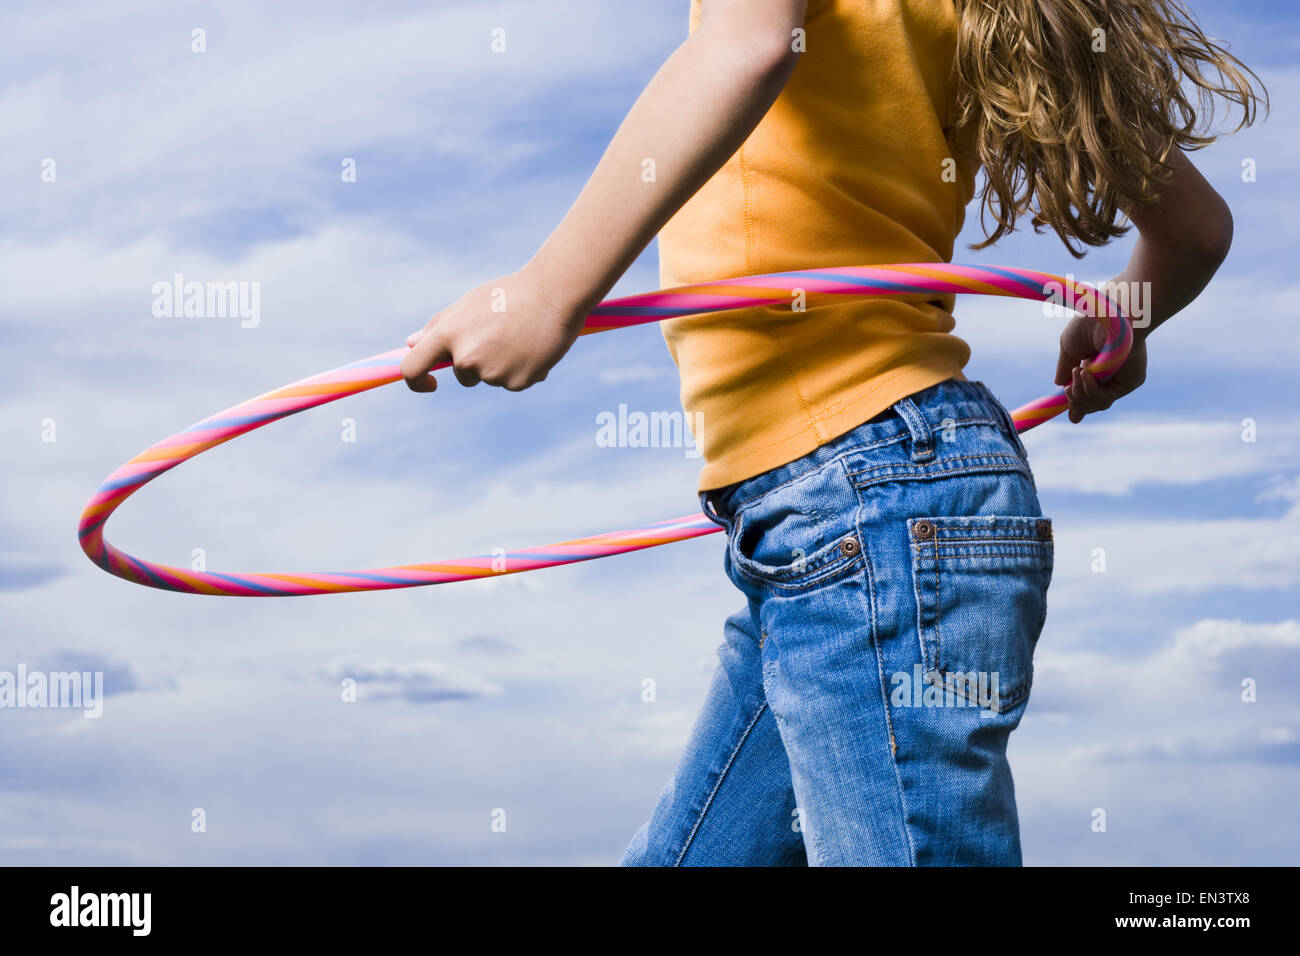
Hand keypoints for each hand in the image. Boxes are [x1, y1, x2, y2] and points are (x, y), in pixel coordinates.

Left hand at [401, 267, 587, 392]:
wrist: (554, 295)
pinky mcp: (516, 383)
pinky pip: (513, 383)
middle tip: (502, 334)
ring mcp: (492, 373)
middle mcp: (467, 357)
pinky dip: (522, 370)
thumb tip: (411, 344)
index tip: (430, 382)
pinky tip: (534, 348)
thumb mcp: (469, 304)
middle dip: (477, 362)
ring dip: (502, 364)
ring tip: (521, 337)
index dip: (417, 380)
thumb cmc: (509, 294)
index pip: (414, 367)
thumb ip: (439, 326)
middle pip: (462, 375)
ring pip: (490, 378)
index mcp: (449, 334)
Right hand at [1053, 313, 1147, 422]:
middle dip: (1075, 402)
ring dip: (1080, 394)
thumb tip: (1059, 385)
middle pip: (1092, 404)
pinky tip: (1086, 372)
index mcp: (1095, 366)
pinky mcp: (1131, 381)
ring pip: (1097, 404)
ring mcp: (1121, 379)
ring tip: (1077, 373)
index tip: (1070, 416)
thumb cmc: (1089, 323)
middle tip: (1067, 391)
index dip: (1077, 405)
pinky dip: (1091, 390)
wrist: (1108, 312)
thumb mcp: (1069, 349)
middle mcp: (1110, 375)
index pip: (1087, 392)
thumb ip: (1064, 369)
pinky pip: (1106, 398)